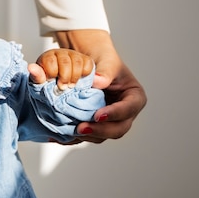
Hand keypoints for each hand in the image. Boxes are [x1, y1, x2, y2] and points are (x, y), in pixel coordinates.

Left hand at [29, 48, 93, 89]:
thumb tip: (31, 68)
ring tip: (70, 86)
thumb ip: (37, 75)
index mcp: (47, 56)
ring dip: (74, 77)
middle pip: (65, 62)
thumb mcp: (40, 81)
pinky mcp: (84, 59)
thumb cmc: (49, 81)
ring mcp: (73, 55)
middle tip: (62, 87)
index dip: (51, 73)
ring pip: (77, 62)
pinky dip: (85, 73)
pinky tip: (79, 79)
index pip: (50, 61)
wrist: (60, 83)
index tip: (51, 81)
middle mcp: (61, 53)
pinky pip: (88, 64)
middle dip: (64, 77)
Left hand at [54, 29, 146, 143]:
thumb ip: (105, 71)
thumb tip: (98, 82)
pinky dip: (78, 137)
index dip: (114, 114)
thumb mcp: (107, 61)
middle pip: (119, 128)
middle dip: (100, 130)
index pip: (128, 109)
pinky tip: (63, 135)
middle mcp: (126, 113)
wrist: (91, 65)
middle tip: (81, 128)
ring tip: (71, 132)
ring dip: (88, 136)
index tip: (97, 115)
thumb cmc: (103, 60)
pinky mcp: (98, 125)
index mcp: (135, 97)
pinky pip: (90, 135)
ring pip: (104, 135)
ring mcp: (112, 121)